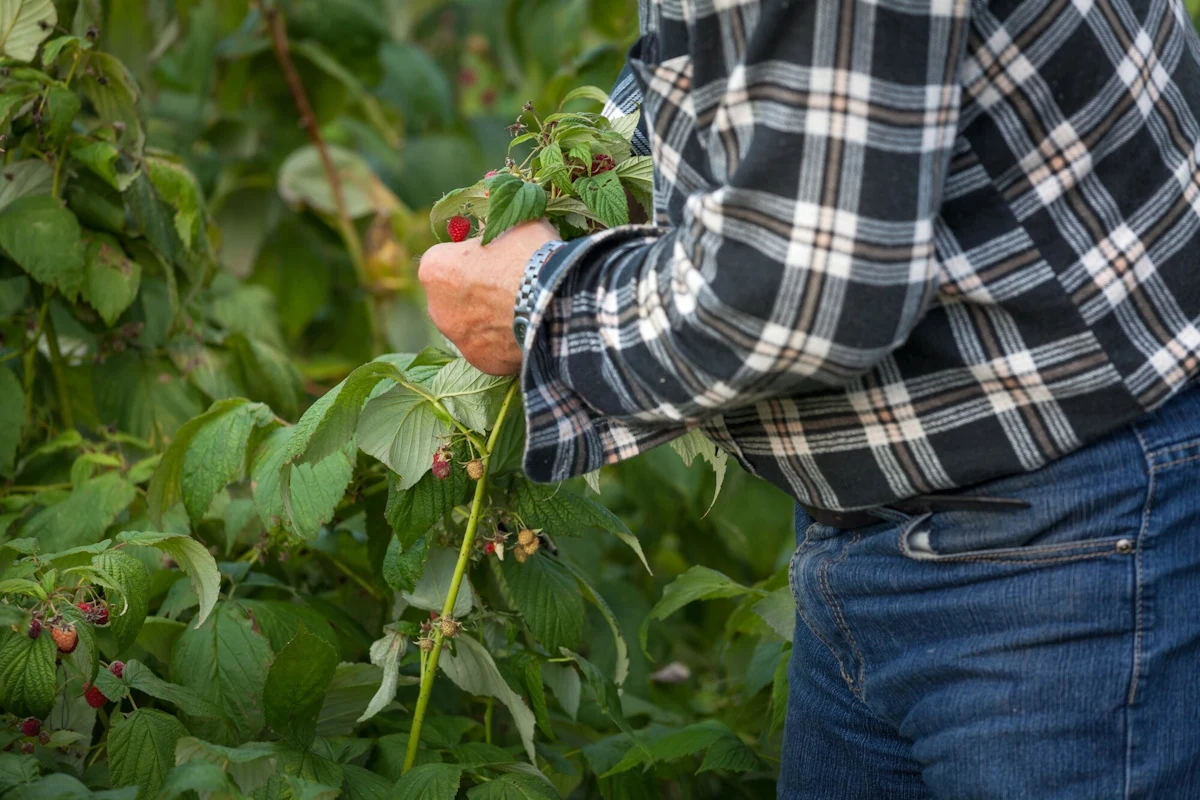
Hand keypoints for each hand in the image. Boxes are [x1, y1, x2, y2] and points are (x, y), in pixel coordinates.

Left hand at [419, 219, 559, 375]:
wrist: (555, 300)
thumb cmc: (530, 256)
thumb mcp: (514, 222)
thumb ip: (496, 218)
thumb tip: (493, 199)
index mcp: (434, 269)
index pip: (447, 259)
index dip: (472, 256)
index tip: (496, 256)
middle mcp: (436, 308)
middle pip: (455, 296)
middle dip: (476, 291)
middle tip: (510, 284)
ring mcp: (458, 339)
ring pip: (471, 324)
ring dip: (489, 317)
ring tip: (521, 308)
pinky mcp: (481, 362)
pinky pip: (490, 348)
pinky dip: (503, 342)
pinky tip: (525, 329)